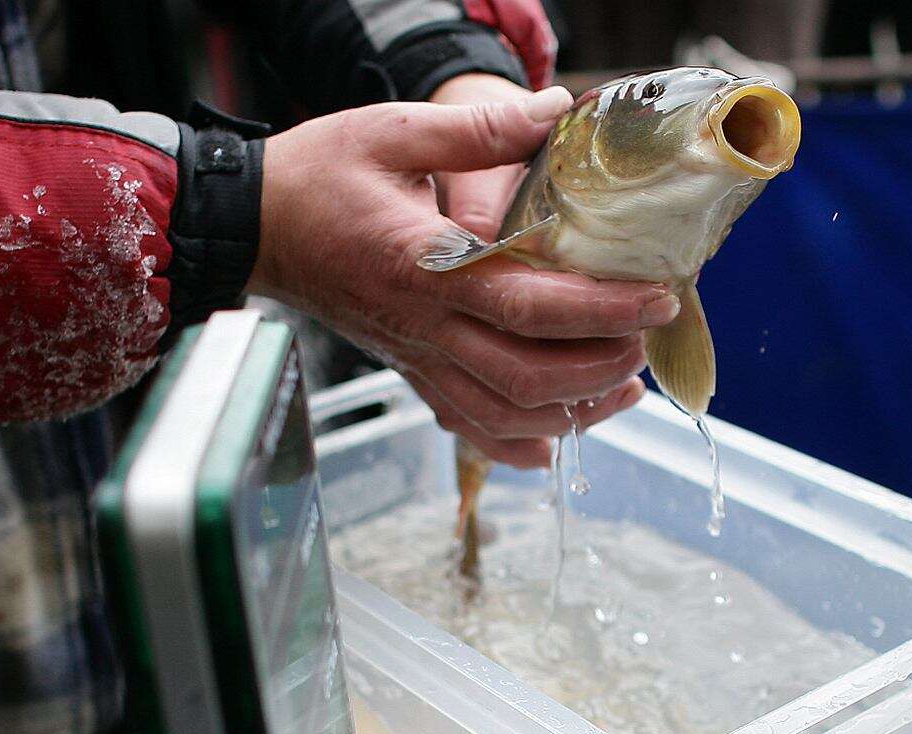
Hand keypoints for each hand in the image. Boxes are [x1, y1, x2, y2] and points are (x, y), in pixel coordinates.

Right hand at [247, 90, 676, 467]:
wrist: (254, 227)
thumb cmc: (318, 178)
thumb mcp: (393, 133)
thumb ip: (480, 129)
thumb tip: (557, 110)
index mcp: (426, 267)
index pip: (527, 304)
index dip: (600, 310)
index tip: (657, 299)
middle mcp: (424, 327)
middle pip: (526, 375)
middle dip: (600, 365)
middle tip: (648, 338)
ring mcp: (416, 358)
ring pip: (504, 414)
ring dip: (572, 411)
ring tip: (624, 387)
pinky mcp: (409, 371)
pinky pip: (466, 425)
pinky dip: (515, 444)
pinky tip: (555, 440)